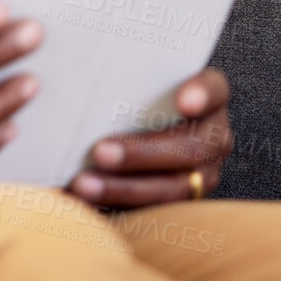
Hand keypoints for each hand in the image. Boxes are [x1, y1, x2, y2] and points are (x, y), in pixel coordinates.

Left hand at [68, 68, 232, 207]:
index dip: (203, 94)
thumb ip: (114, 67)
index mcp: (207, 98)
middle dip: (143, 152)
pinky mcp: (179, 204)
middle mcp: (212, 137)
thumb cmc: (123, 91)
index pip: (215, 89)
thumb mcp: (126, 76)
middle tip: (100, 152)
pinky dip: (116, 206)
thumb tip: (64, 68)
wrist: (124, 128)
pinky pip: (155, 213)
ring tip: (84, 184)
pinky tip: (82, 200)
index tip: (183, 102)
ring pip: (172, 187)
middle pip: (191, 147)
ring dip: (125, 188)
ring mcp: (201, 174)